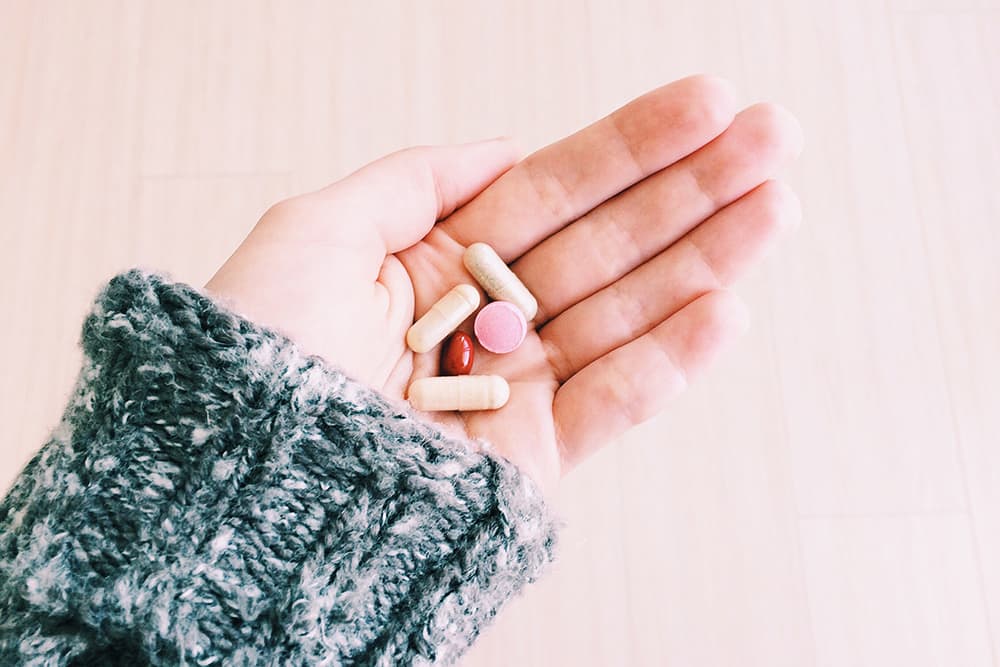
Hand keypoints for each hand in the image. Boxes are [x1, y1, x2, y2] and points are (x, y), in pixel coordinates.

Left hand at [205, 75, 802, 498]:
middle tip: (772, 138)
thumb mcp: (316, 231)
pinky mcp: (528, 459)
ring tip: (774, 205)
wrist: (242, 481)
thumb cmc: (259, 351)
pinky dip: (667, 361)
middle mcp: (482, 322)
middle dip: (691, 191)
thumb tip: (503, 148)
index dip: (630, 148)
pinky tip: (724, 307)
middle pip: (605, 245)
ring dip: (705, 261)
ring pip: (625, 316)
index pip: (553, 193)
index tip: (705, 105)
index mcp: (436, 265)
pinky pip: (609, 405)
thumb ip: (414, 180)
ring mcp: (511, 390)